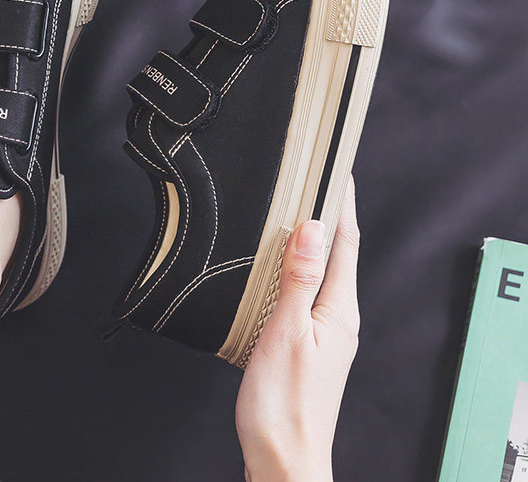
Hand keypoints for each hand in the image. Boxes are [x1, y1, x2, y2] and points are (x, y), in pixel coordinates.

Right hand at [235, 178, 359, 481]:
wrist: (283, 456)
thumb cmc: (283, 403)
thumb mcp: (287, 331)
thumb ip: (299, 279)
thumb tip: (310, 229)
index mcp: (338, 311)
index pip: (345, 244)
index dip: (342, 206)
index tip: (338, 174)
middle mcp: (339, 318)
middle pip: (338, 255)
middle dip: (330, 217)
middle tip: (316, 184)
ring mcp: (327, 332)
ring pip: (323, 273)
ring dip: (314, 241)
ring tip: (300, 215)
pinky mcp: (310, 344)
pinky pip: (309, 293)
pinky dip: (299, 269)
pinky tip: (283, 269)